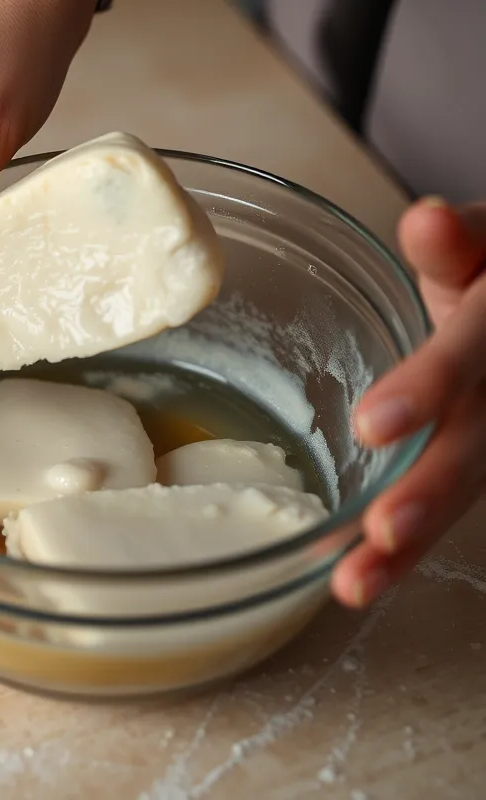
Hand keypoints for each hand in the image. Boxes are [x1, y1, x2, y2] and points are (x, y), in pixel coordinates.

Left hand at [333, 198, 485, 607]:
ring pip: (469, 488)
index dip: (431, 388)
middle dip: (430, 494)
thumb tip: (426, 219)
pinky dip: (408, 550)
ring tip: (354, 584)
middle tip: (378, 535)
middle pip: (479, 445)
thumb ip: (457, 242)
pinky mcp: (484, 459)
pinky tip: (361, 578)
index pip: (474, 354)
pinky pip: (454, 505)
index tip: (375, 427)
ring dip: (414, 542)